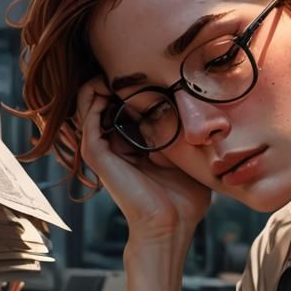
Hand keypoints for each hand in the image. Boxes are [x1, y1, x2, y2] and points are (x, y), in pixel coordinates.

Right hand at [76, 75, 210, 244]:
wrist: (171, 226)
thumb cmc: (184, 201)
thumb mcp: (188, 160)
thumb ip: (186, 138)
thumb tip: (203, 117)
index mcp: (133, 147)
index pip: (124, 108)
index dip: (133, 87)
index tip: (149, 68)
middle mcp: (114, 146)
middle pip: (102, 102)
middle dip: (113, 80)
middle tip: (131, 64)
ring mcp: (103, 150)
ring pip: (88, 104)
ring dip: (99, 83)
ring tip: (115, 70)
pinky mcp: (98, 154)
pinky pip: (87, 115)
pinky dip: (94, 96)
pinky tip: (111, 86)